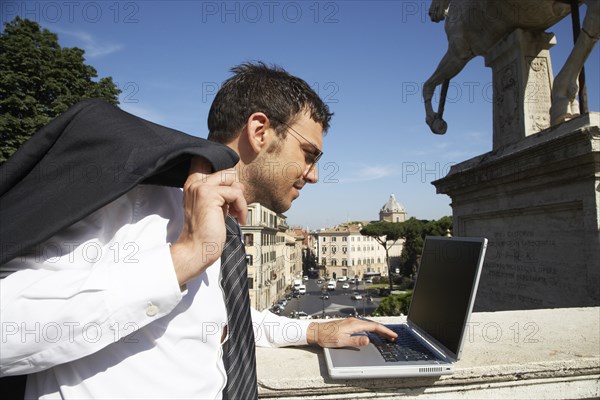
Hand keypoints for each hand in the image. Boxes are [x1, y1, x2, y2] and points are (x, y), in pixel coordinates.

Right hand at [170, 157, 246, 285]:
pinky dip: (242, 207)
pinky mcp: (209, 195)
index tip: (231, 190)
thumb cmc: (207, 231)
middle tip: (235, 207)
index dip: (225, 170)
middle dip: (236, 189)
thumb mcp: (216, 206)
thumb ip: (223, 191)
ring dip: (240, 199)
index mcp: (193, 183)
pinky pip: (236, 193)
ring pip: (233, 180)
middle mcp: (195, 182)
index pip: (208, 161)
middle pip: (227, 171)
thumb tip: (238, 182)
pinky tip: (239, 219)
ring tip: (237, 213)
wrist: (198, 249)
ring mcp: (201, 187)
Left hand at [306, 317, 397, 347]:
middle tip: (393, 337)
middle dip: (384, 331)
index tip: (393, 335)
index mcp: (354, 324)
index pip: (374, 327)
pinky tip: (372, 334)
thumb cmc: (326, 336)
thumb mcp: (342, 341)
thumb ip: (356, 341)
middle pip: (373, 325)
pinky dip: (371, 330)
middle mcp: (354, 321)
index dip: (385, 331)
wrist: (316, 331)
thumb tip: (368, 341)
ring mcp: (351, 322)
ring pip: (369, 326)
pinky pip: (364, 326)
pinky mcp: (348, 324)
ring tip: (386, 336)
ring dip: (378, 331)